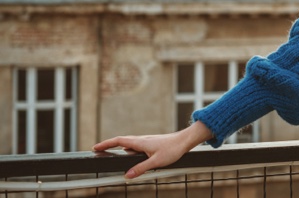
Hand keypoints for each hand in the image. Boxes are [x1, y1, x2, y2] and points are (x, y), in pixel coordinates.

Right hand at [93, 120, 212, 178]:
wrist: (185, 141)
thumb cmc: (172, 149)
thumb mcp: (156, 162)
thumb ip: (141, 168)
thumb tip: (126, 176)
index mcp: (140, 142)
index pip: (119, 141)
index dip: (106, 144)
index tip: (95, 147)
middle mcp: (142, 140)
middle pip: (121, 140)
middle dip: (109, 144)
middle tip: (98, 149)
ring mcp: (146, 141)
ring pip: (128, 142)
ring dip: (118, 145)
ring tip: (110, 151)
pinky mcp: (151, 143)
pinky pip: (135, 145)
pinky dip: (127, 147)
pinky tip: (129, 153)